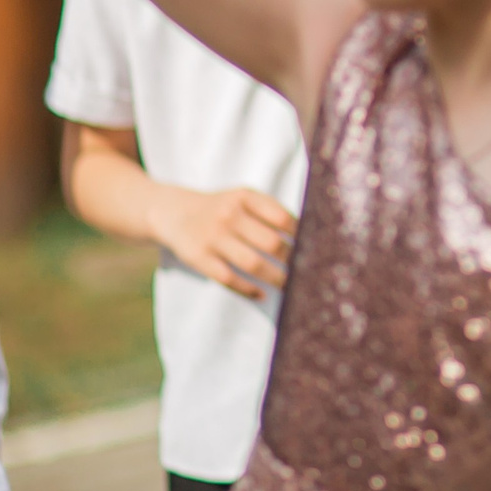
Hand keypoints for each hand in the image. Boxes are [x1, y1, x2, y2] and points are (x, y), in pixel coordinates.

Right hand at [148, 184, 296, 298]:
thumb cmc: (222, 208)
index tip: (317, 249)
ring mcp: (213, 237)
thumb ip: (270, 212)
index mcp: (245, 197)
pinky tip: (262, 294)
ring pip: (252, 263)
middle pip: (270, 243)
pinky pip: (228, 278)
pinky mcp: (199, 258)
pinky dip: (248, 289)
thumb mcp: (243, 199)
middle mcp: (229, 215)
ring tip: (291, 287)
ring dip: (276, 278)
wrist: (174, 212)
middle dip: (292, 260)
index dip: (302, 235)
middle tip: (307, 273)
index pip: (282, 217)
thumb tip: (310, 236)